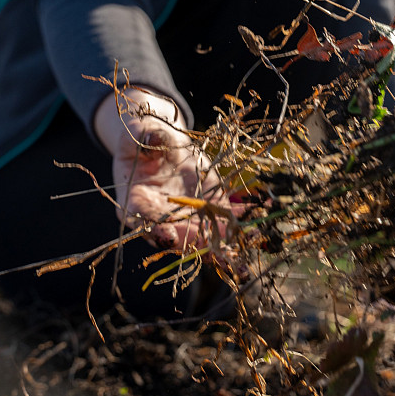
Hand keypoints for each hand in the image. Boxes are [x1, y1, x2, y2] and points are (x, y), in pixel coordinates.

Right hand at [94, 89, 227, 248]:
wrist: (161, 143)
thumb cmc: (145, 138)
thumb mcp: (142, 134)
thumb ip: (148, 138)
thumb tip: (154, 138)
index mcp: (137, 201)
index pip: (142, 219)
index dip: (154, 230)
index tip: (168, 238)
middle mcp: (162, 216)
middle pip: (177, 237)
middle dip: (196, 248)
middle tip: (214, 258)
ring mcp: (187, 215)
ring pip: (203, 237)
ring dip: (222, 249)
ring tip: (240, 261)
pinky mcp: (208, 207)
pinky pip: (225, 219)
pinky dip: (240, 224)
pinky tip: (257, 230)